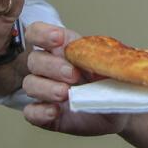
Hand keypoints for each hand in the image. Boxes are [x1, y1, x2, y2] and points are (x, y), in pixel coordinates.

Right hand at [21, 22, 128, 136]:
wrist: (117, 111)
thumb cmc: (111, 83)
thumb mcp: (111, 66)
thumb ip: (103, 59)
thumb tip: (101, 58)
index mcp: (62, 49)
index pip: (37, 33)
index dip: (42, 34)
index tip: (58, 38)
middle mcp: (49, 68)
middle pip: (34, 59)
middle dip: (52, 66)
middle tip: (73, 74)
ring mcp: (45, 92)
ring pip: (29, 84)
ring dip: (46, 88)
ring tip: (66, 94)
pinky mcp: (45, 114)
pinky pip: (31, 112)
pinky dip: (40, 111)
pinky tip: (55, 111)